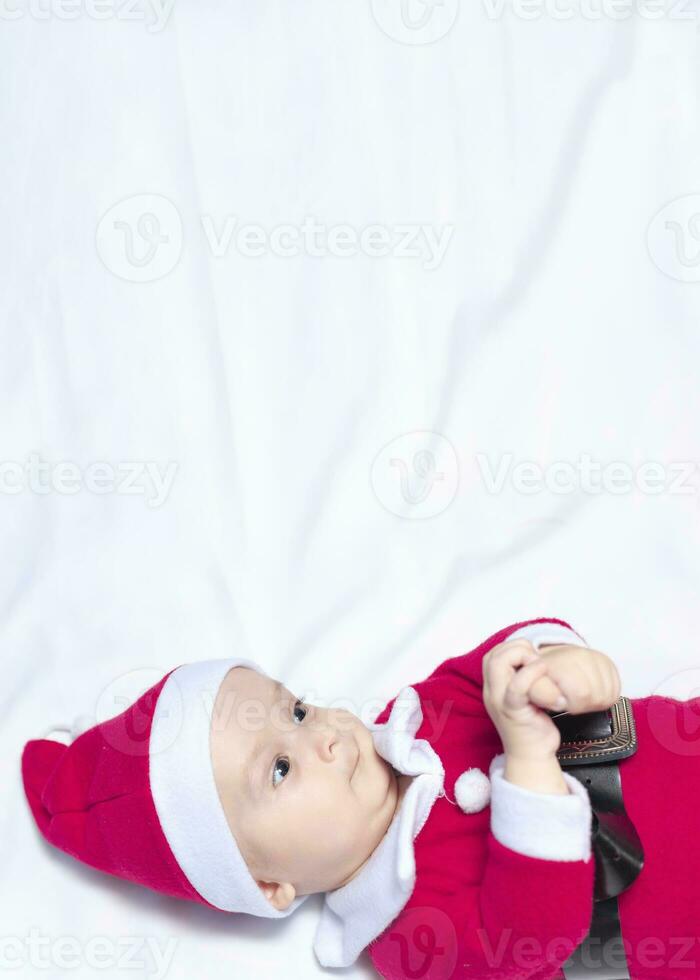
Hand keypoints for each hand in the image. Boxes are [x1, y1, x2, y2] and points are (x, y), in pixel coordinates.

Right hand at [482, 640, 564, 760]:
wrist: (532, 758)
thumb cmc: (533, 726)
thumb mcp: (524, 699)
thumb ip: (523, 680)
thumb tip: (537, 658)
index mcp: (493, 688)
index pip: (493, 654)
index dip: (514, 648)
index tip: (534, 660)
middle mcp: (492, 692)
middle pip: (493, 655)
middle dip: (518, 648)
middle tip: (538, 663)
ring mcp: (499, 701)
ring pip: (499, 663)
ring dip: (524, 657)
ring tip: (541, 670)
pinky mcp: (513, 711)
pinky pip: (517, 686)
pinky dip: (532, 673)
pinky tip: (548, 679)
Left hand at [528, 643, 621, 714]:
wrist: (553, 660)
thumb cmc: (543, 678)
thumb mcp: (533, 687)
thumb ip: (542, 694)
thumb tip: (561, 701)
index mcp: (562, 661)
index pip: (582, 693)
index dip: (573, 704)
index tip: (562, 701)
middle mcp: (581, 654)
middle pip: (595, 696)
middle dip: (583, 705)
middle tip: (570, 700)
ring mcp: (597, 657)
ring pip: (607, 695)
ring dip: (594, 703)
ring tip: (578, 696)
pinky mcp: (609, 663)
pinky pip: (616, 691)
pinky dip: (605, 697)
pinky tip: (591, 692)